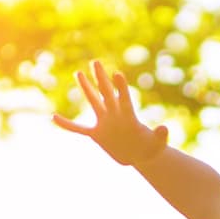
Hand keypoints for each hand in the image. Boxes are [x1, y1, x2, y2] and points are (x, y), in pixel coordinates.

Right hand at [52, 61, 168, 167]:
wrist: (140, 156)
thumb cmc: (151, 149)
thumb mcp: (157, 144)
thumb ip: (160, 136)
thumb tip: (164, 129)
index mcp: (128, 116)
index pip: (124, 98)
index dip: (121, 87)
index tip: (116, 74)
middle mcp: (115, 114)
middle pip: (106, 93)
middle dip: (101, 78)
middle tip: (95, 62)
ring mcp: (104, 122)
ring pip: (93, 102)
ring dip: (86, 89)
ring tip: (79, 73)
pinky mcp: (97, 134)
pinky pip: (79, 129)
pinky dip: (67, 125)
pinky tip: (54, 118)